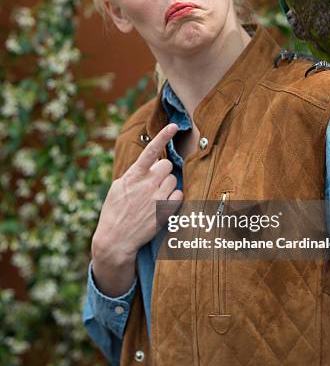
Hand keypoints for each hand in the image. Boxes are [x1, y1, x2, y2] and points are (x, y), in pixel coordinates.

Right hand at [91, 123, 182, 295]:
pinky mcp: (166, 211)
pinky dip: (174, 197)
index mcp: (133, 176)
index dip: (163, 136)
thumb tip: (146, 164)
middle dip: (163, 171)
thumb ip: (133, 174)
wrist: (116, 240)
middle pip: (168, 165)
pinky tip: (163, 204)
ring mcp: (157, 198)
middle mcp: (147, 184)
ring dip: (168, 185)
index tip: (174, 126)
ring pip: (174, 180)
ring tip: (155, 197)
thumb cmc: (114, 212)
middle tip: (155, 182)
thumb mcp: (117, 188)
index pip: (150, 151)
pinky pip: (179, 195)